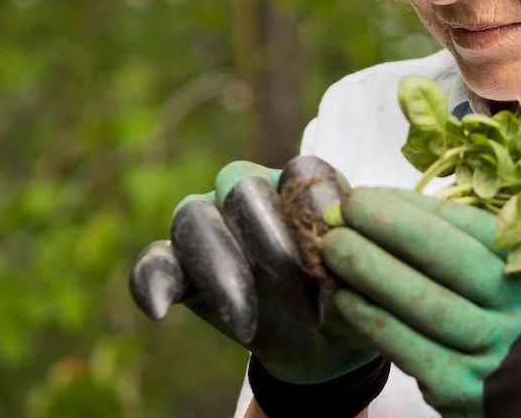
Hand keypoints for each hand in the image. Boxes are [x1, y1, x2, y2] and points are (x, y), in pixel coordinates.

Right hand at [128, 158, 378, 386]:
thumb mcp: (367, 284)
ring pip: (194, 218)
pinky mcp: (179, 265)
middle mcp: (250, 190)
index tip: (335, 257)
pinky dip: (153, 282)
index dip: (316, 208)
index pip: (301, 170)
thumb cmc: (350, 301)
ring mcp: (209, 223)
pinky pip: (154, 260)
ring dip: (221, 270)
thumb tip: (343, 244)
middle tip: (304, 309)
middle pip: (241, 186)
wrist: (325, 349)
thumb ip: (357, 258)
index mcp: (302, 184)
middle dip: (271, 247)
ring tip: (246, 327)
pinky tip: (163, 312)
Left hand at [322, 188, 520, 417]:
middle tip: (346, 210)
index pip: (470, 226)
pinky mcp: (462, 387)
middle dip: (392, 228)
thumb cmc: (512, 315)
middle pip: (452, 260)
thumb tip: (386, 206)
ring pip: (426, 303)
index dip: (414, 208)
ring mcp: (494, 348)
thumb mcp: (513, 271)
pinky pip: (408, 347)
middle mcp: (520, 306)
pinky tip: (344, 296)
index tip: (371, 195)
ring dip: (372, 270)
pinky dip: (372, 318)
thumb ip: (467, 239)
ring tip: (334, 248)